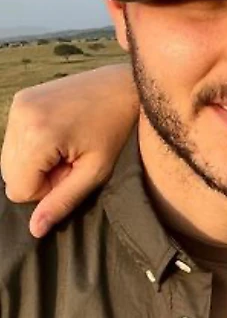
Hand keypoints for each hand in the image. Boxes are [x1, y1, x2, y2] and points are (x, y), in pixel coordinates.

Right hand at [1, 64, 138, 236]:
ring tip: (68, 146)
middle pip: (9, 175)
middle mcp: (19, 116)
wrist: (123, 88)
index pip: (18, 190)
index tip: (73, 172)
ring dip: (37, 162)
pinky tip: (61, 134)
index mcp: (37, 135)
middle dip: (40, 176)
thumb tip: (35, 230)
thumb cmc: (116, 132)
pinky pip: (14, 140)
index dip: (47, 190)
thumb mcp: (95, 172)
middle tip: (72, 160)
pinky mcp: (21, 98)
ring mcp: (17, 104)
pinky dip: (34, 146)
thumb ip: (62, 201)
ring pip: (9, 159)